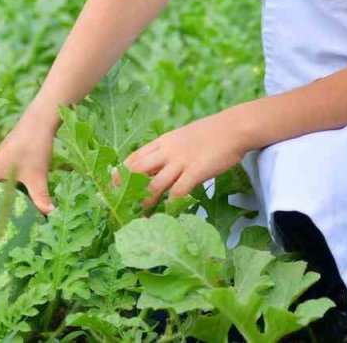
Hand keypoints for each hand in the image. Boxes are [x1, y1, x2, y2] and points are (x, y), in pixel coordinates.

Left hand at [116, 111, 246, 211]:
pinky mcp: (195, 171)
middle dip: (126, 190)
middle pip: (137, 171)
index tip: (112, 188)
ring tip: (140, 217)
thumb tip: (159, 165)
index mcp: (163, 141)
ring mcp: (180, 161)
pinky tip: (167, 214)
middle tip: (120, 206)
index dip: (121, 174)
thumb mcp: (183, 137)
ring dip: (145, 202)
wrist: (234, 128)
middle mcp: (167, 150)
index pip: (134, 157)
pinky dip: (170, 205)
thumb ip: (169, 150)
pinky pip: (178, 191)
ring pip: (154, 185)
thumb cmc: (211, 133)